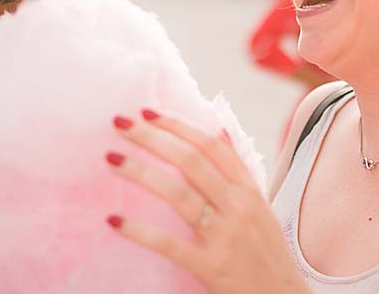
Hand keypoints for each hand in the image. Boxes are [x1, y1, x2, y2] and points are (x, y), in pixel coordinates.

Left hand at [105, 109, 308, 293]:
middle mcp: (238, 207)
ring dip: (140, 172)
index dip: (177, 125)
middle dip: (152, 138)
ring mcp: (225, 236)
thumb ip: (238, 171)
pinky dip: (139, 231)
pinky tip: (114, 220)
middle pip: (190, 160)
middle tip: (120, 124)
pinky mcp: (211, 266)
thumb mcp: (260, 207)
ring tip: (112, 160)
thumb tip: (219, 130)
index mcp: (249, 190)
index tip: (147, 112)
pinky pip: (169, 244)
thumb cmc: (266, 255)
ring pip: (178, 193)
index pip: (210, 145)